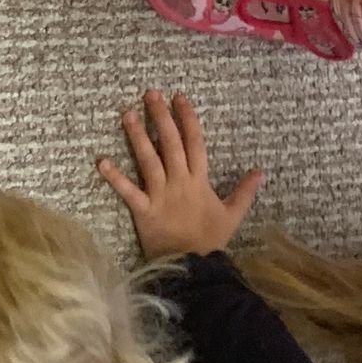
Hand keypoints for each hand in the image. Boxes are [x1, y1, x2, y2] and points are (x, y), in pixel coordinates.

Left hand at [97, 89, 262, 261]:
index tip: (179, 98)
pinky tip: (101, 162)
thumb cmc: (210, 240)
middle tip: (151, 94)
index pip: (195, 143)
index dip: (187, 119)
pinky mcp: (144, 211)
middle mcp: (180, 183)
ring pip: (149, 161)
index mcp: (200, 181)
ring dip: (138, 137)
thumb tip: (260, 171)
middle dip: (161, 117)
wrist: (194, 268)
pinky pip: (128, 192)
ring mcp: (161, 196)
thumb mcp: (232, 214)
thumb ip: (244, 191)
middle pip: (170, 144)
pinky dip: (114, 177)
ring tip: (127, 115)